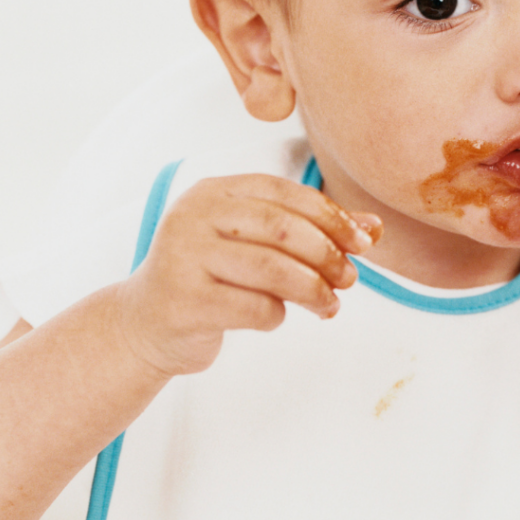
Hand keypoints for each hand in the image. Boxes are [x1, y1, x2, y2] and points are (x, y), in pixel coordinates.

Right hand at [118, 174, 381, 378]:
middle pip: (283, 229)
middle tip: (349, 280)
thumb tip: (374, 229)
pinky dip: (276, 316)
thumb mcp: (253, 248)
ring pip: (272, 269)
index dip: (331, 216)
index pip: (283, 193)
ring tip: (329, 306)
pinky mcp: (186, 302)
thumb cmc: (209, 283)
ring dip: (313, 290)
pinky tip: (273, 318)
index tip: (364, 242)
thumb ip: (308, 233)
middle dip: (327, 255)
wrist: (145, 327)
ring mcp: (184, 257)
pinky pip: (253, 308)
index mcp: (212, 193)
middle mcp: (193, 216)